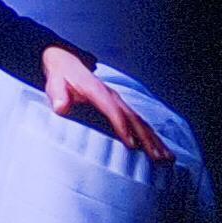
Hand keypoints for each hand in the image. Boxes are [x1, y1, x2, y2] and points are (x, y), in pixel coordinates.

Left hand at [40, 46, 168, 160]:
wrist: (67, 65)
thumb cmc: (61, 78)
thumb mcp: (54, 83)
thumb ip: (57, 94)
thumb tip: (60, 107)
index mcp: (97, 91)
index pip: (112, 110)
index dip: (123, 127)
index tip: (132, 145)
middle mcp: (112, 96)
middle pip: (134, 119)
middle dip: (147, 139)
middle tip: (158, 157)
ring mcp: (118, 102)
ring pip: (140, 122)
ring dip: (154, 140)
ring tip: (167, 158)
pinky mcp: (120, 108)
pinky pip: (138, 123)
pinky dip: (151, 136)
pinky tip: (159, 149)